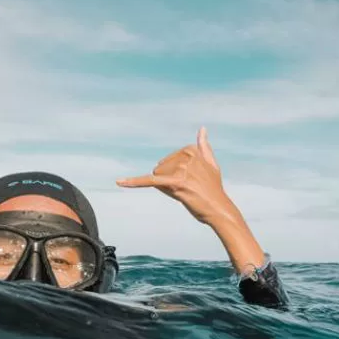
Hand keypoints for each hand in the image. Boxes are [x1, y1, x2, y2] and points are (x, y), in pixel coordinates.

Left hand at [116, 127, 234, 225]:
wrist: (219, 210)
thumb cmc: (213, 189)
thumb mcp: (211, 164)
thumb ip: (204, 146)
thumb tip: (202, 129)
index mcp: (192, 150)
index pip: (168, 160)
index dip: (175, 174)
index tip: (191, 181)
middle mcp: (187, 157)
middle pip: (160, 168)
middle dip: (168, 180)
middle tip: (189, 189)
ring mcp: (182, 170)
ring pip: (157, 176)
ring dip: (166, 187)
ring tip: (186, 193)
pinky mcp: (176, 183)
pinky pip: (150, 181)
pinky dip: (133, 182)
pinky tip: (119, 182)